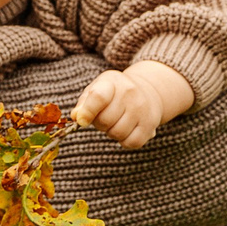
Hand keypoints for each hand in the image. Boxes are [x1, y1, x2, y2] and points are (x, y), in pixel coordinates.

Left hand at [71, 60, 194, 148]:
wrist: (148, 91)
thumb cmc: (115, 92)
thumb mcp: (98, 88)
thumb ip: (84, 103)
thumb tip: (77, 117)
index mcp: (113, 82)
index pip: (98, 97)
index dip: (87, 112)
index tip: (82, 120)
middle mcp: (130, 94)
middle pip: (105, 120)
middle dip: (99, 123)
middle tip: (103, 117)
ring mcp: (142, 110)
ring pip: (117, 133)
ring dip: (110, 132)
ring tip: (115, 122)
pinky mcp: (150, 126)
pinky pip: (130, 143)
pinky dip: (124, 141)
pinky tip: (125, 130)